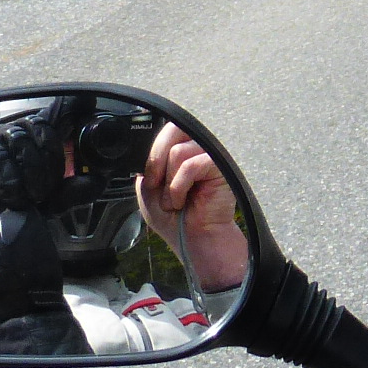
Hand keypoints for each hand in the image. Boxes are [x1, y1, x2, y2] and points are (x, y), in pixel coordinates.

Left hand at [137, 123, 248, 291]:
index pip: (166, 130)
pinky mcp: (220, 166)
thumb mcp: (148, 187)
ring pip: (178, 151)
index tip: (149, 178)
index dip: (154, 151)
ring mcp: (211, 155)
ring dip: (169, 182)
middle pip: (173, 129)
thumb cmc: (174, 217)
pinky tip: (183, 200)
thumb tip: (146, 148)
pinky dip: (179, 186)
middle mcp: (198, 147)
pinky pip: (191, 165)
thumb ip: (148, 162)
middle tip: (156, 184)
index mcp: (183, 148)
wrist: (192, 239)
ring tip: (174, 200)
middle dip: (157, 159)